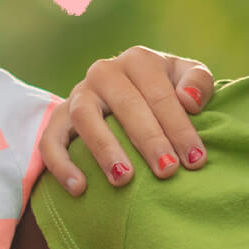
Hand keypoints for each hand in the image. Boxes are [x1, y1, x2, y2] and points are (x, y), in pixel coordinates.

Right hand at [39, 46, 214, 195]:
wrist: (129, 92)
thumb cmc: (166, 90)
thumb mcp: (186, 77)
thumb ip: (198, 81)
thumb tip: (189, 100)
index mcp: (139, 60)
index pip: (161, 94)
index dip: (180, 128)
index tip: (195, 161)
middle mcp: (105, 71)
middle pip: (126, 105)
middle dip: (149, 140)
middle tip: (167, 171)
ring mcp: (78, 93)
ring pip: (85, 118)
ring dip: (105, 149)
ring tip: (124, 179)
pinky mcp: (58, 118)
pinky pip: (50, 139)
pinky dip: (61, 164)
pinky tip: (79, 188)